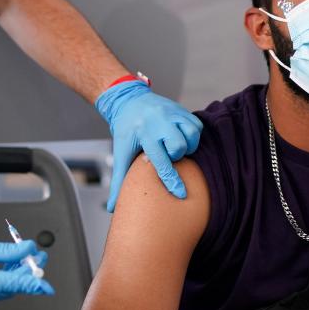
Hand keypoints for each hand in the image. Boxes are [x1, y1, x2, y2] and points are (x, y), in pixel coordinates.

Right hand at [0, 229, 54, 309]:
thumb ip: (2, 251)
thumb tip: (28, 250)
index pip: (2, 284)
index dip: (26, 283)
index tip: (44, 284)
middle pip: (5, 289)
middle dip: (26, 274)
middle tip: (41, 256)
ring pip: (1, 291)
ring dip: (17, 276)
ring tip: (30, 257)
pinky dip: (4, 280)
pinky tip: (12, 266)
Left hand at [96, 81, 202, 211]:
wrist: (128, 101)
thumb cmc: (125, 131)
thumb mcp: (120, 154)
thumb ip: (118, 181)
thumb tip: (111, 208)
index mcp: (143, 133)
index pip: (161, 161)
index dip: (171, 180)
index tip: (180, 194)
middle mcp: (159, 121)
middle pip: (179, 146)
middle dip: (176, 154)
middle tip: (167, 153)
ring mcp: (172, 112)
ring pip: (192, 134)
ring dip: (187, 145)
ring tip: (174, 146)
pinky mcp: (181, 109)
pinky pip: (197, 126)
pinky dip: (192, 135)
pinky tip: (181, 137)